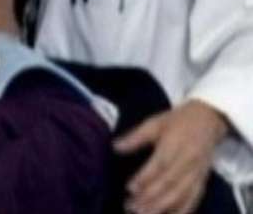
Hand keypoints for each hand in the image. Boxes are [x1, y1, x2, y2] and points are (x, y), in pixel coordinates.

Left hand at [114, 100, 229, 213]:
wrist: (210, 120)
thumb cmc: (178, 121)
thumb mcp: (155, 123)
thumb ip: (136, 137)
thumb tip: (115, 147)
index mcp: (174, 145)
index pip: (160, 165)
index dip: (145, 178)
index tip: (130, 188)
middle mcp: (188, 162)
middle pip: (169, 183)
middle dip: (150, 198)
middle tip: (131, 207)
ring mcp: (196, 173)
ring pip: (181, 194)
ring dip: (163, 207)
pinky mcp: (202, 181)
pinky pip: (194, 199)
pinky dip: (182, 211)